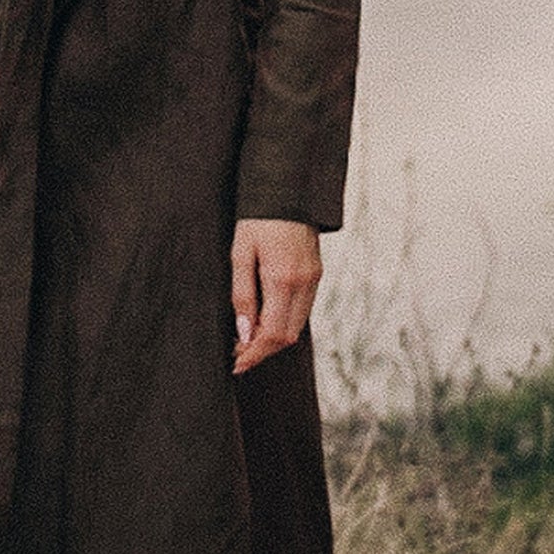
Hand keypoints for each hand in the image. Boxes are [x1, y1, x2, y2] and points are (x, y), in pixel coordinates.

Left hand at [231, 217, 321, 374]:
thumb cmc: (257, 220)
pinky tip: (264, 321)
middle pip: (287, 336)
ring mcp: (314, 279)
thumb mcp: (240, 254)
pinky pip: (302, 310)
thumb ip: (243, 296)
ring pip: (297, 326)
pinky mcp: (316, 274)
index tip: (236, 363)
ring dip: (273, 339)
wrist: (288, 191)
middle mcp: (304, 283)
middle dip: (262, 351)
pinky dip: (284, 322)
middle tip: (238, 356)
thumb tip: (244, 333)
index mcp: (282, 279)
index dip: (254, 353)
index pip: (272, 333)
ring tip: (247, 341)